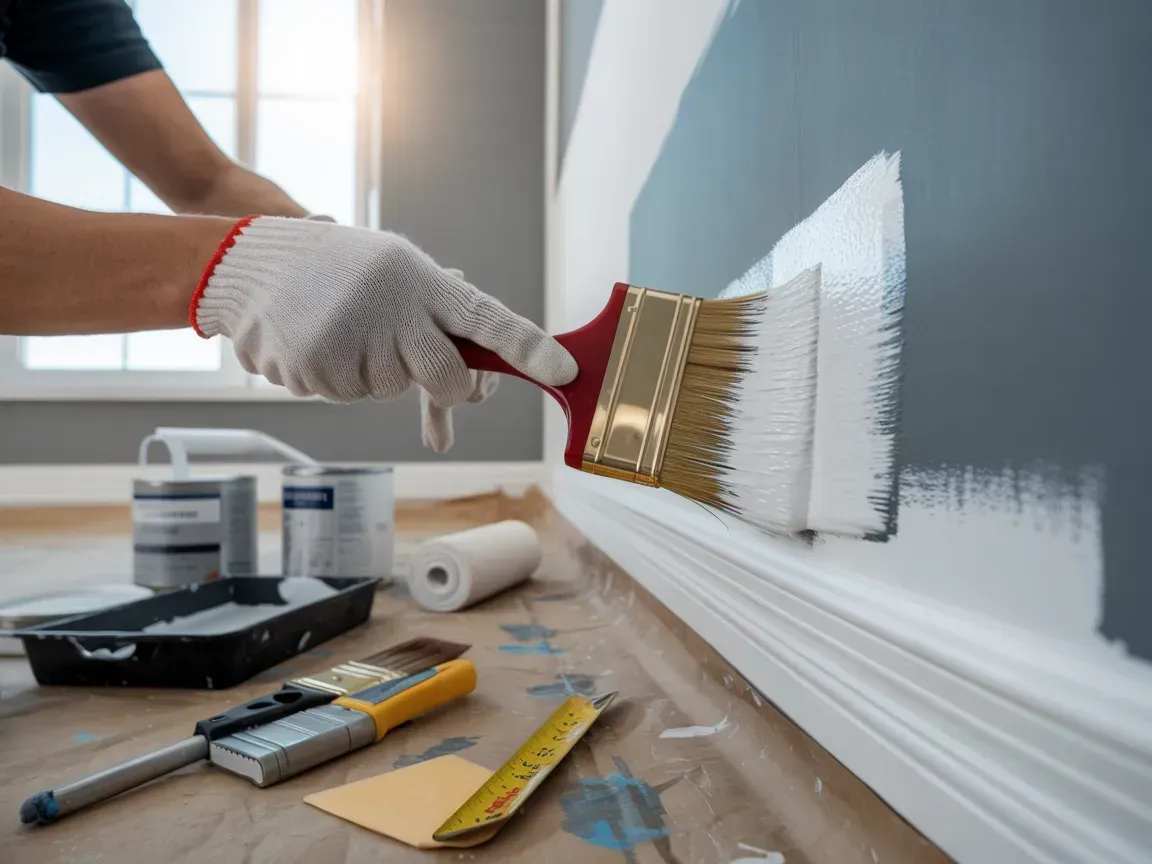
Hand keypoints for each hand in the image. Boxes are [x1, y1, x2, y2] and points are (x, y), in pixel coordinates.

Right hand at [190, 216, 575, 437]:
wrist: (250, 262)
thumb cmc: (338, 268)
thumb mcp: (394, 272)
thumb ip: (438, 316)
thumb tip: (477, 374)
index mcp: (422, 280)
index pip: (489, 318)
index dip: (529, 348)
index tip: (565, 372)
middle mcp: (397, 309)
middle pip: (449, 378)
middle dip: (437, 381)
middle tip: (403, 348)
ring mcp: (357, 340)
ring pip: (390, 389)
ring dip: (371, 370)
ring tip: (341, 323)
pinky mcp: (320, 368)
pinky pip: (348, 393)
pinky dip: (334, 374)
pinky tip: (315, 336)